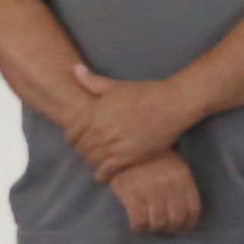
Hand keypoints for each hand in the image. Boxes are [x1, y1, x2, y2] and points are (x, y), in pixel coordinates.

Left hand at [69, 65, 197, 181]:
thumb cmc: (145, 92)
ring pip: (91, 160)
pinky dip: (102, 175)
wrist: (172, 104)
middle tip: (88, 151)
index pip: (71, 133)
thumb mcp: (116, 85)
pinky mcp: (128, 157)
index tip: (77, 140)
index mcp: (94, 113)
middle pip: (81, 147)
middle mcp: (100, 130)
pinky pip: (107, 171)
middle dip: (82, 150)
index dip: (72, 138)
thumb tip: (75, 69)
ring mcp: (113, 145)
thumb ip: (93, 81)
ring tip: (97, 161)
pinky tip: (103, 175)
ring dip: (92, 161)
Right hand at [108, 151, 203, 237]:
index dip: (188, 224)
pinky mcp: (130, 194)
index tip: (182, 229)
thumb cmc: (150, 157)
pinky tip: (138, 225)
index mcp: (182, 177)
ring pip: (158, 223)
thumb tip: (183, 213)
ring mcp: (149, 190)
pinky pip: (139, 221)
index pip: (193, 209)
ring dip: (155, 230)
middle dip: (171, 230)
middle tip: (164, 230)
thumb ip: (181, 186)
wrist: (121, 145)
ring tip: (151, 227)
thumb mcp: (174, 166)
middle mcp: (168, 185)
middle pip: (176, 219)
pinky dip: (140, 228)